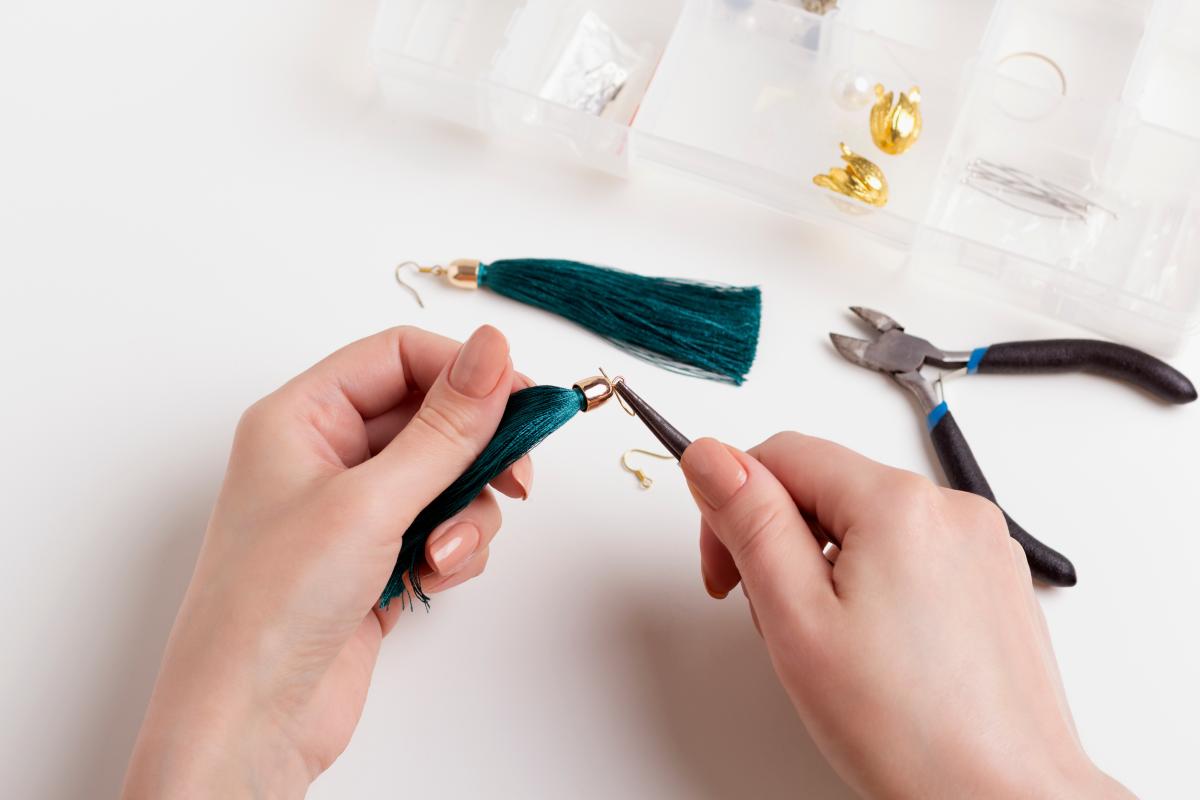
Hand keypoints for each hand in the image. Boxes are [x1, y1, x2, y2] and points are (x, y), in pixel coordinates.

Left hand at [123, 325, 529, 797]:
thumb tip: (494, 349)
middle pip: (432, 417)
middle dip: (476, 452)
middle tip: (518, 479)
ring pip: (447, 478)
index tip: (522, 399)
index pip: (399, 356)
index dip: (464, 370)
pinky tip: (431, 581)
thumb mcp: (370, 500)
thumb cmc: (273, 603)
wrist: (250, 722)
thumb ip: (445, 426)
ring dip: (465, 515)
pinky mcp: (378, 559)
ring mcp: (354, 511)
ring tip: (442, 555)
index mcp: (302, 417)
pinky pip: (443, 528)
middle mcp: (327, 455)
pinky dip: (454, 552)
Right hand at [681, 433, 1132, 798]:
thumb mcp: (796, 618)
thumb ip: (750, 523)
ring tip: (830, 647)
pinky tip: (875, 649)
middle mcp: (951, 508)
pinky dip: (877, 584)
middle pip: (826, 486)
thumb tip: (709, 455)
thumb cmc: (909, 729)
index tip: (723, 571)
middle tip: (772, 620)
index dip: (733, 506)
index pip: (782, 454)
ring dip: (827, 566)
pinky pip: (913, 553)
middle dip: (781, 542)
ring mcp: (982, 544)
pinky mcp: (996, 580)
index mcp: (898, 503)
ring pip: (868, 522)